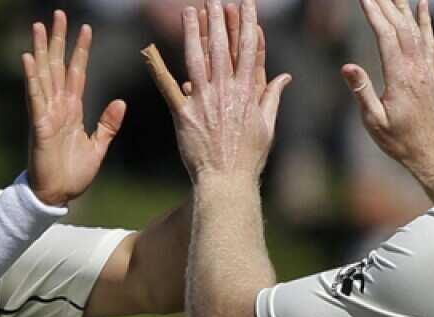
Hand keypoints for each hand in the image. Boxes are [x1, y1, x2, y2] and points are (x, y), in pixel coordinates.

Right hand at [23, 11, 125, 206]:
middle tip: (58, 15)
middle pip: (58, 65)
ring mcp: (47, 114)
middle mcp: (58, 107)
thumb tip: (120, 102)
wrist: (58, 195)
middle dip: (58, 40)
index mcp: (72, 110)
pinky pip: (36, 97)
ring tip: (39, 26)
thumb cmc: (74, 174)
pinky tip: (29, 58)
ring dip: (41, 50)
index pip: (77, 73)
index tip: (85, 29)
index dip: (80, 51)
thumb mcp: (98, 147)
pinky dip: (33, 78)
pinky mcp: (40, 125)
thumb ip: (108, 124)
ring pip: (44, 74)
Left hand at [152, 0, 291, 185]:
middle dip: (219, 20)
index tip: (246, 4)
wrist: (227, 181)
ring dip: (193, 32)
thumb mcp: (267, 126)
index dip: (247, 24)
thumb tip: (285, 77)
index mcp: (247, 92)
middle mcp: (226, 91)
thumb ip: (272, 97)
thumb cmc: (249, 158)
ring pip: (197, 58)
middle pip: (222, 47)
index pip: (248, 50)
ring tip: (189, 11)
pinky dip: (157, 68)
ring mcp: (204, 100)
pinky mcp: (184, 113)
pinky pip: (168, 87)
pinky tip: (149, 49)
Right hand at [343, 0, 433, 172]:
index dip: (374, 14)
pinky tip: (421, 4)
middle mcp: (416, 68)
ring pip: (414, 29)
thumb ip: (362, 92)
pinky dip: (424, 20)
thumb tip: (347, 66)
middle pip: (400, 27)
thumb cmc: (399, 140)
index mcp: (400, 78)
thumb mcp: (374, 121)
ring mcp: (425, 68)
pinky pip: (428, 39)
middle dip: (385, 3)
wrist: (431, 150)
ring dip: (401, 6)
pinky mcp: (430, 72)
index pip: (385, 36)